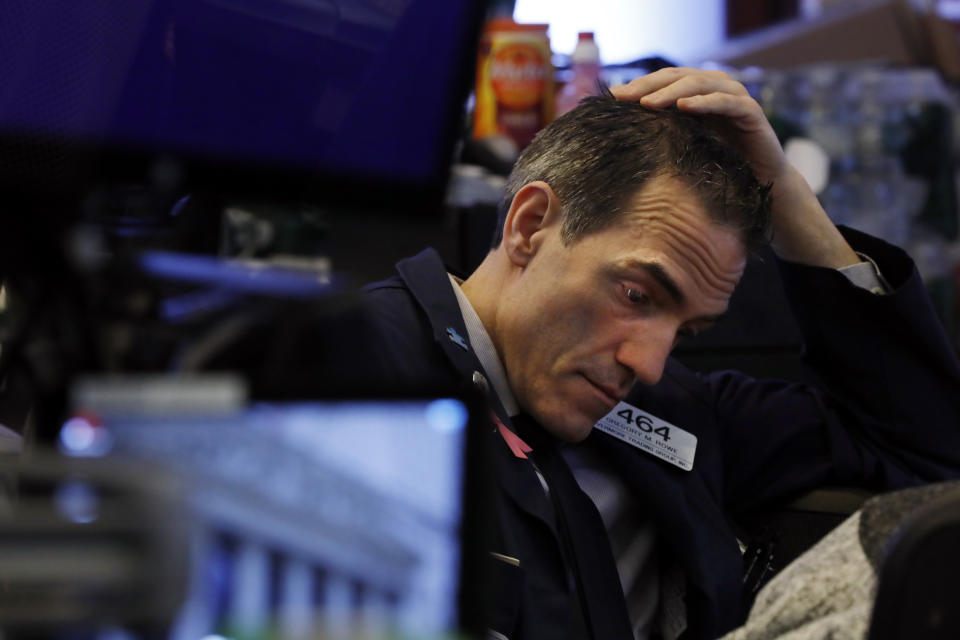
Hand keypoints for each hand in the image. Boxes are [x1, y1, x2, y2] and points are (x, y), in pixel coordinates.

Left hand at [611, 67, 787, 185]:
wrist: (759, 183)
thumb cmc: (718, 165)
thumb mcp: (683, 144)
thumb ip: (662, 128)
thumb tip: (620, 126)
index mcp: (699, 92)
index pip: (665, 80)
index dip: (640, 84)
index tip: (613, 97)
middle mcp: (717, 88)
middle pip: (679, 77)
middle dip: (650, 86)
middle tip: (625, 97)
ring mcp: (736, 97)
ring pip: (700, 84)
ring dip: (672, 92)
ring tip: (648, 103)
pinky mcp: (751, 112)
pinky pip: (726, 102)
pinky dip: (705, 102)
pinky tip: (685, 107)